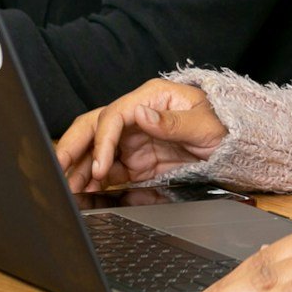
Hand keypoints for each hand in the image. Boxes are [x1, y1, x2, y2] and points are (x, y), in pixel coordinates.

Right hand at [56, 80, 228, 190]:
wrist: (234, 143)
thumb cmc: (221, 123)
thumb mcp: (203, 122)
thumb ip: (171, 121)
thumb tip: (140, 115)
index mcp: (148, 99)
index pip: (114, 117)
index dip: (103, 142)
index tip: (102, 168)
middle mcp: (135, 117)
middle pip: (94, 128)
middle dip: (72, 147)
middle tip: (57, 168)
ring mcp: (133, 140)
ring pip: (97, 151)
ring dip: (81, 168)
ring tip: (69, 188)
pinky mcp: (136, 161)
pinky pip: (110, 169)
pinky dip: (96, 180)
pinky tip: (86, 192)